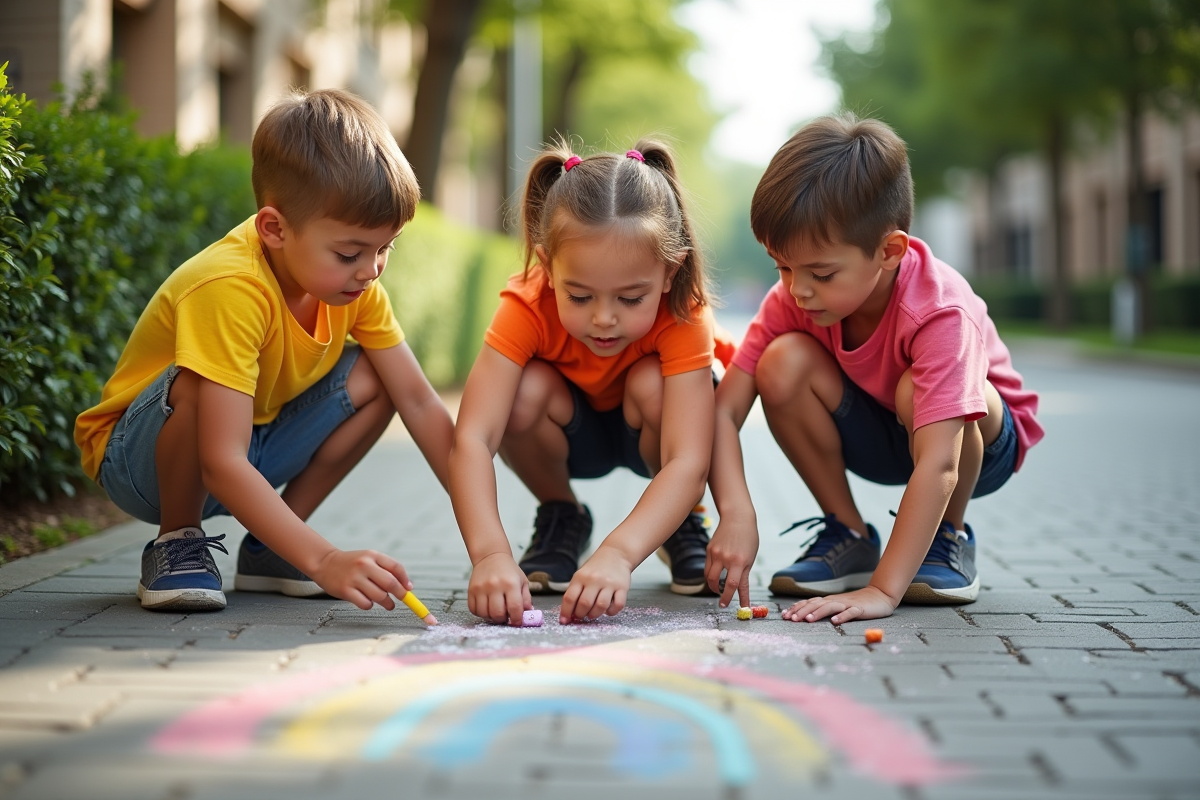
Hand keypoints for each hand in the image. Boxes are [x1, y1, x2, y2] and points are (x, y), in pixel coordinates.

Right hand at [309, 549, 411, 610]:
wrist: (325, 563)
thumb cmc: (352, 563)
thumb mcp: (369, 559)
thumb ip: (386, 569)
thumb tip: (407, 587)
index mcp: (372, 555)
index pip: (396, 567)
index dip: (405, 580)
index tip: (409, 589)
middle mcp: (364, 565)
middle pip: (390, 583)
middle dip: (400, 594)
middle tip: (402, 599)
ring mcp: (354, 578)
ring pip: (379, 596)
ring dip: (386, 602)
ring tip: (387, 603)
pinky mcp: (345, 590)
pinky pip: (366, 603)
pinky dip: (370, 605)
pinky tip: (368, 601)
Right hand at [467, 552, 531, 625]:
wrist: (491, 556)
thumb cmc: (508, 570)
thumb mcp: (522, 581)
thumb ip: (526, 598)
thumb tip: (528, 613)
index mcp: (511, 583)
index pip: (514, 608)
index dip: (517, 619)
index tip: (517, 621)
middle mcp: (495, 585)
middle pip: (498, 613)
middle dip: (503, 619)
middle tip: (505, 616)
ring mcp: (481, 588)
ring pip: (484, 614)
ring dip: (491, 617)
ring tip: (496, 610)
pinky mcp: (471, 590)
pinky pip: (474, 609)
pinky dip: (480, 613)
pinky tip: (486, 607)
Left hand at [560, 545, 631, 623]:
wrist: (616, 554)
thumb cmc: (596, 569)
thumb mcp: (581, 575)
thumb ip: (575, 593)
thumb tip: (568, 614)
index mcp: (581, 577)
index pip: (570, 598)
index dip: (566, 612)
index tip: (564, 621)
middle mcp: (594, 580)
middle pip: (585, 604)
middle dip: (581, 615)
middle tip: (581, 616)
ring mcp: (609, 583)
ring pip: (601, 607)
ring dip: (595, 615)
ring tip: (593, 614)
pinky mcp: (622, 587)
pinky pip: (617, 605)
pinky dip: (611, 612)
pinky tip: (608, 610)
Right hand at [705, 513, 758, 608]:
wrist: (737, 518)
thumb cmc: (748, 538)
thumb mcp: (750, 558)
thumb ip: (743, 573)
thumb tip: (739, 591)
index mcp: (740, 561)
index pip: (737, 585)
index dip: (738, 599)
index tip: (740, 609)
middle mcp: (726, 558)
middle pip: (718, 583)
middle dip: (721, 595)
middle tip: (723, 602)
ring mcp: (715, 553)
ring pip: (709, 577)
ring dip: (713, 586)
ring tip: (718, 590)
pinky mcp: (709, 550)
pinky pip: (707, 567)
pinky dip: (710, 575)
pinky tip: (716, 576)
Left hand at [781, 585, 896, 623]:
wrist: (879, 596)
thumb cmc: (856, 603)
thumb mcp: (837, 606)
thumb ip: (823, 609)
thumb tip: (804, 615)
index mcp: (829, 600)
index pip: (809, 603)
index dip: (796, 608)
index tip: (784, 616)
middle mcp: (835, 600)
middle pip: (816, 604)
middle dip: (802, 611)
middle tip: (791, 619)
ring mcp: (847, 604)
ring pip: (830, 607)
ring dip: (818, 612)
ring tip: (808, 619)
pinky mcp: (860, 609)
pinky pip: (850, 612)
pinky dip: (842, 616)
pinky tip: (835, 622)